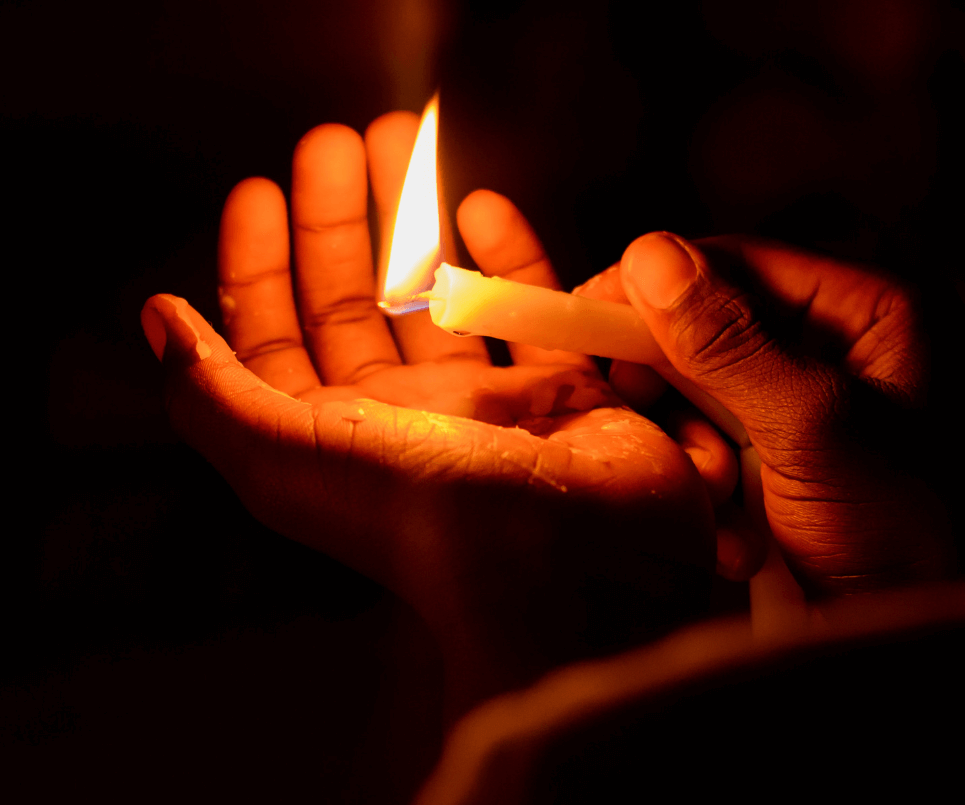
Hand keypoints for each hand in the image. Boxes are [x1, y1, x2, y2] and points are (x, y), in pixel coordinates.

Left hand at [141, 114, 714, 714]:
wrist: (554, 560)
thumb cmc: (412, 509)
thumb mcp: (282, 454)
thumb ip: (211, 388)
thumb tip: (158, 317)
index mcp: (330, 438)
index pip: (274, 339)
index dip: (257, 266)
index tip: (256, 191)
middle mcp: (401, 420)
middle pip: (353, 303)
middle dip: (334, 221)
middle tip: (331, 143)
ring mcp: (481, 403)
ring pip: (434, 293)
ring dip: (411, 218)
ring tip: (400, 141)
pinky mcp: (558, 390)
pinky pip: (526, 307)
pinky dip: (507, 254)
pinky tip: (481, 204)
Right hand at [586, 232, 954, 595]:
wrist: (897, 633)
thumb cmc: (894, 538)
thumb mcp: (812, 430)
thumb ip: (731, 345)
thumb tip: (652, 259)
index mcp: (868, 311)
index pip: (740, 260)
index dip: (660, 280)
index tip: (590, 308)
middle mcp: (831, 342)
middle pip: (709, 318)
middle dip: (672, 373)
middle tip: (635, 400)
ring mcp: (795, 395)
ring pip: (694, 376)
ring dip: (682, 428)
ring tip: (708, 485)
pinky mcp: (767, 441)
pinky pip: (700, 424)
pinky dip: (692, 461)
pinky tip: (718, 506)